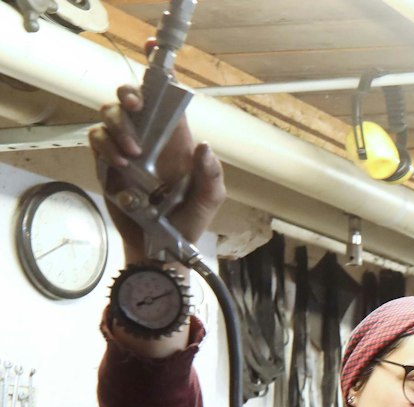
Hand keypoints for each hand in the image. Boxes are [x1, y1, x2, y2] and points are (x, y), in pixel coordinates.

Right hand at [89, 82, 225, 261]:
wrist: (160, 246)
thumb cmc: (188, 220)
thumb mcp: (210, 201)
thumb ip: (212, 176)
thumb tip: (204, 146)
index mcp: (176, 137)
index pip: (168, 98)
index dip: (160, 72)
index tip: (154, 49)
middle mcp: (150, 136)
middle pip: (131, 97)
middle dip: (130, 92)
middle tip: (135, 104)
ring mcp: (126, 146)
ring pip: (110, 114)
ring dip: (120, 126)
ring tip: (134, 153)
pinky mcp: (106, 160)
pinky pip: (96, 138)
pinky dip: (106, 145)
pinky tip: (121, 164)